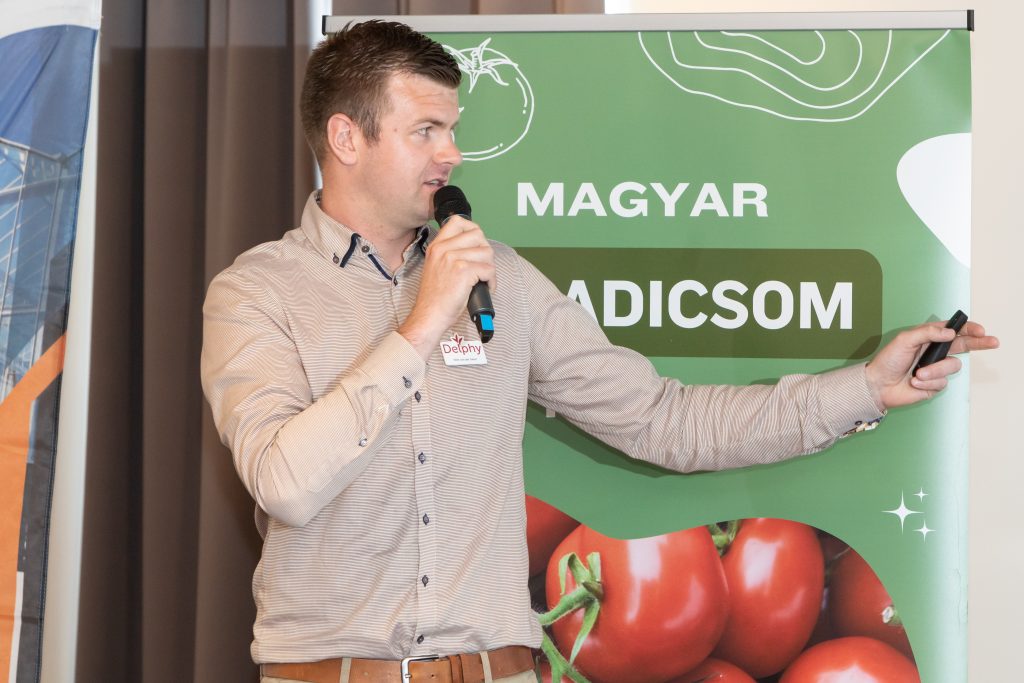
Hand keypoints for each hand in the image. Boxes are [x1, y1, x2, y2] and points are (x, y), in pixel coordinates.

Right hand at [398, 216, 495, 359]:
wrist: (430, 315)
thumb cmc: (435, 297)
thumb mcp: (435, 266)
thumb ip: (449, 253)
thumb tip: (474, 247)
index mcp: (437, 246)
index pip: (458, 221)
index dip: (473, 231)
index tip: (476, 245)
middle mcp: (444, 248)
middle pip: (478, 235)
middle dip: (485, 252)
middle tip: (482, 266)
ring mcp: (453, 258)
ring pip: (487, 252)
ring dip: (490, 268)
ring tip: (483, 280)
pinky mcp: (463, 271)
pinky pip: (489, 269)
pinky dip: (491, 281)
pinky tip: (485, 288)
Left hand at [865, 320, 998, 408]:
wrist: (878, 385)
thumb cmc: (888, 360)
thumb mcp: (905, 340)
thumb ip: (927, 333)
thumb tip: (950, 333)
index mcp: (929, 338)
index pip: (953, 331)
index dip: (968, 330)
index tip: (980, 330)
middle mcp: (935, 352)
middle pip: (964, 346)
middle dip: (979, 343)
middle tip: (993, 342)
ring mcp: (937, 368)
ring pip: (952, 366)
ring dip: (935, 370)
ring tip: (918, 373)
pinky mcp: (935, 384)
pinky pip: (942, 382)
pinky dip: (928, 382)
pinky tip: (915, 382)